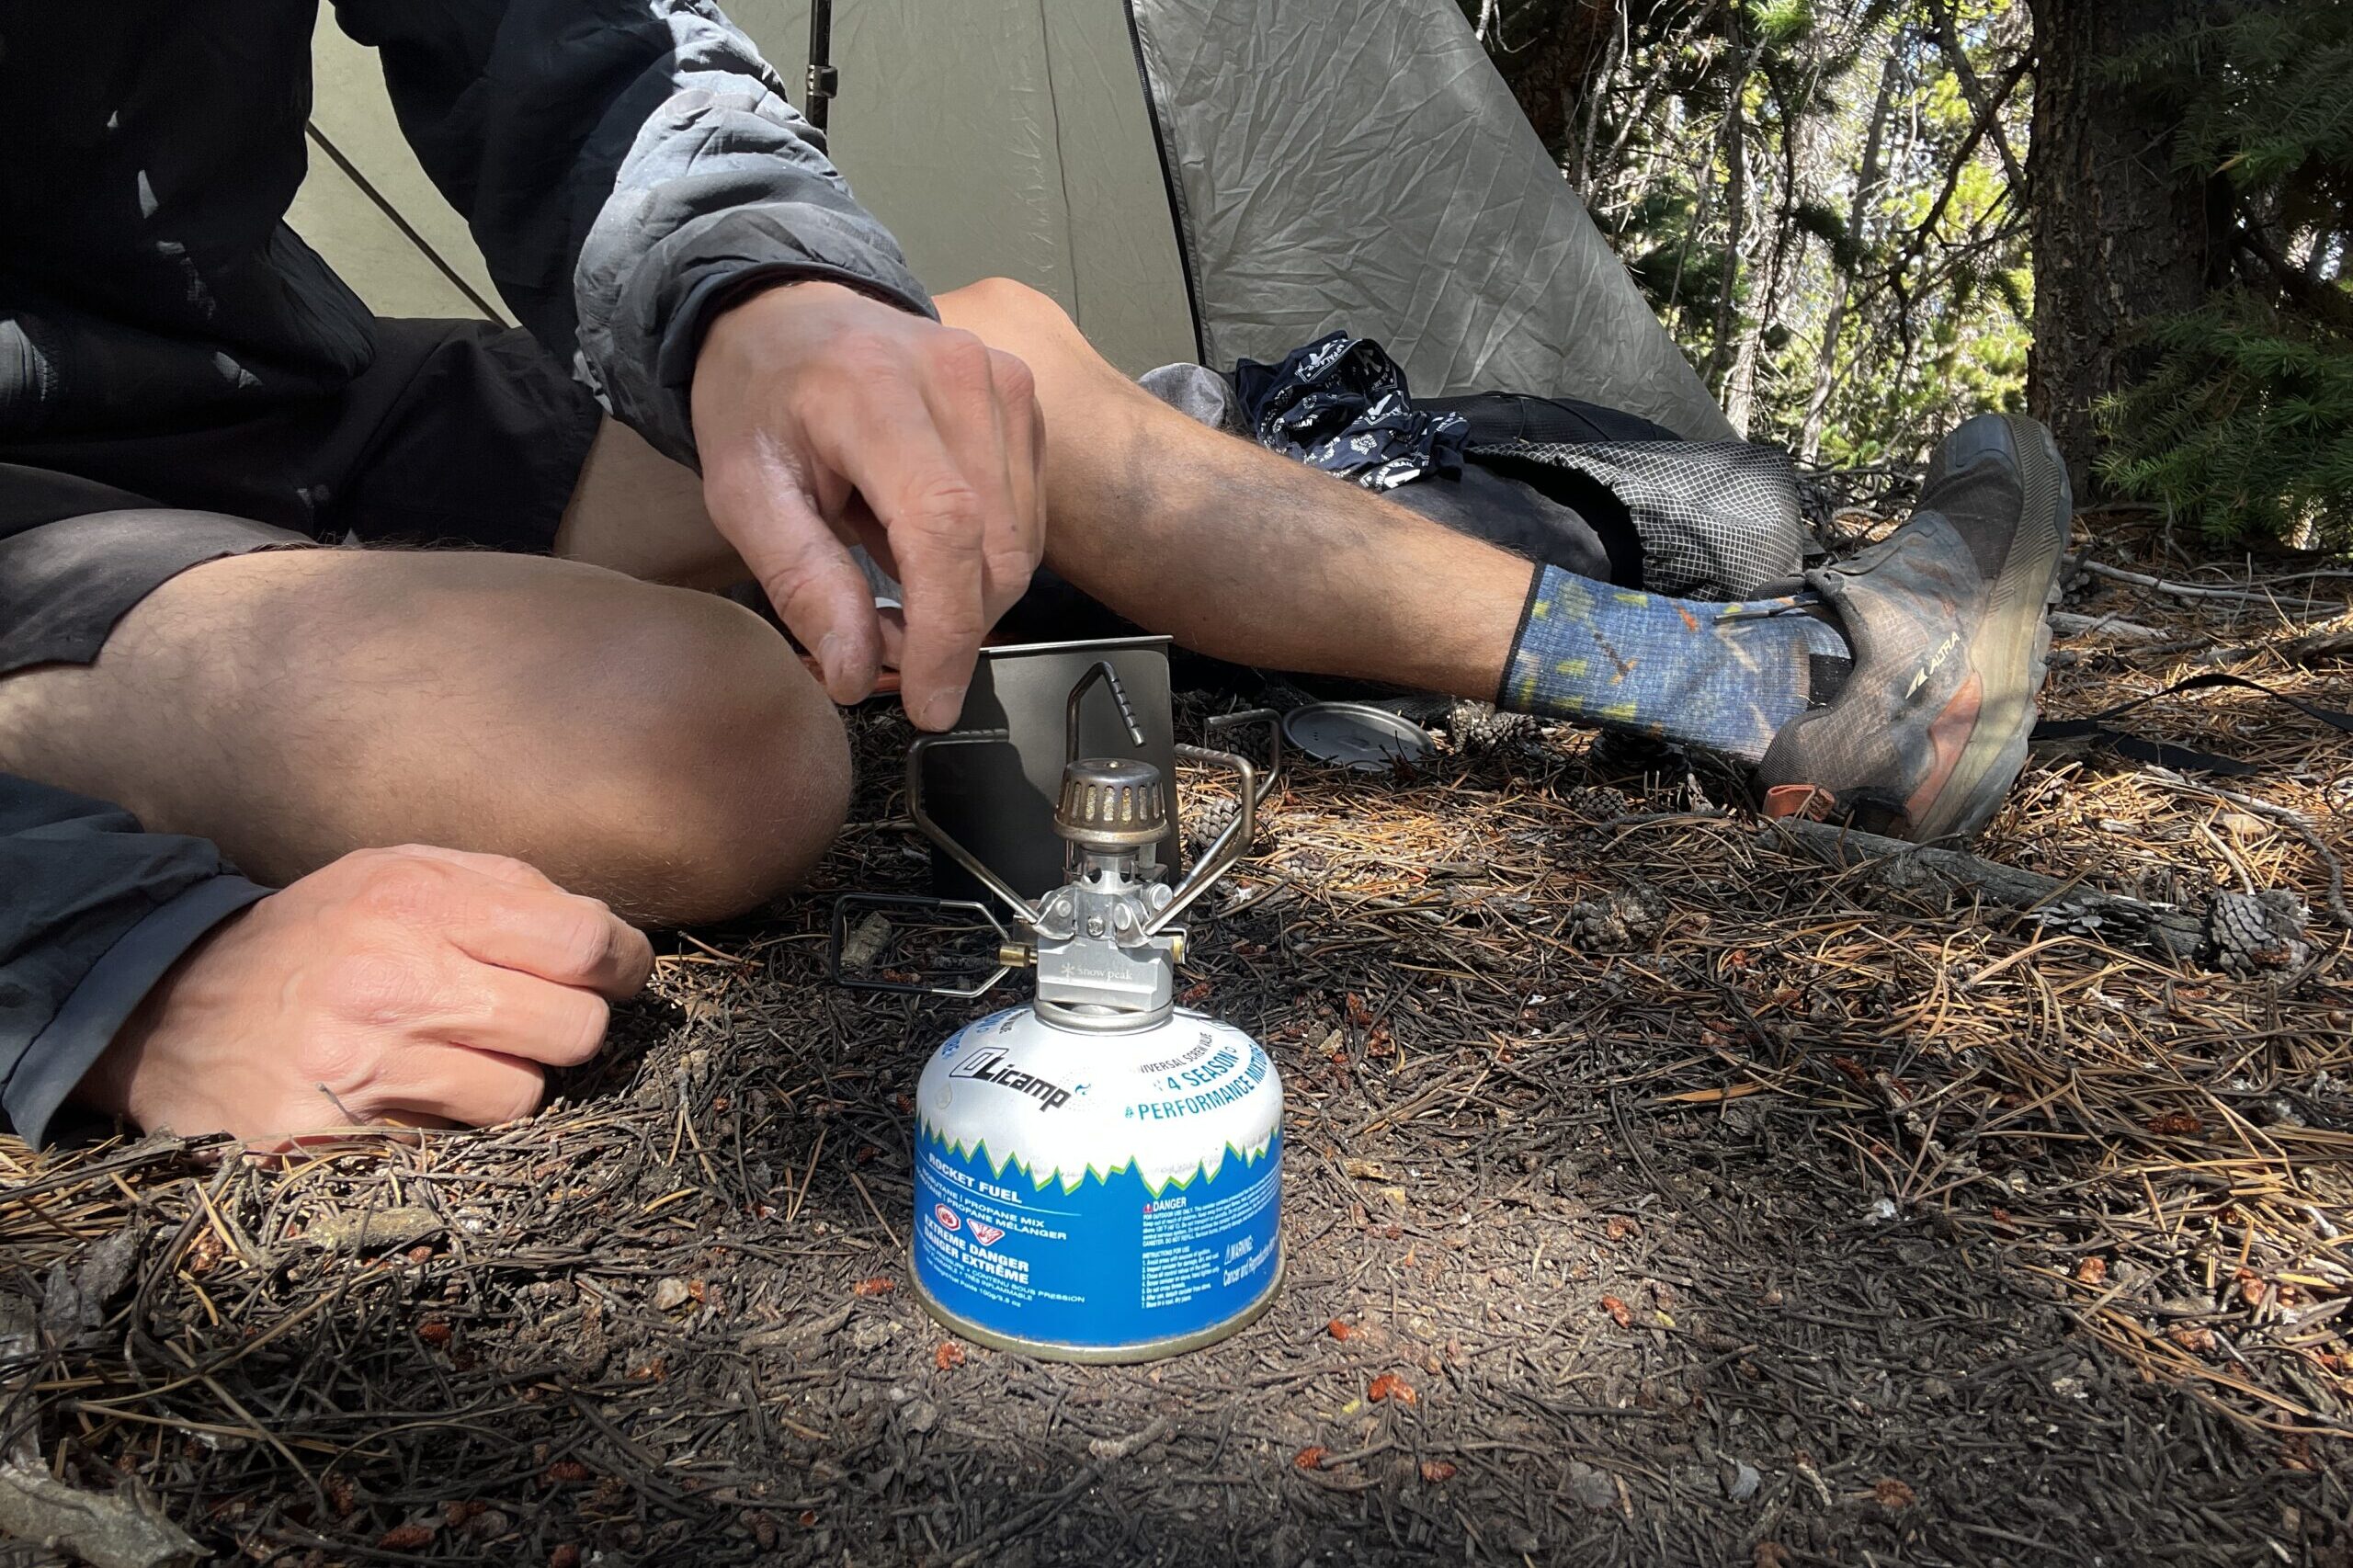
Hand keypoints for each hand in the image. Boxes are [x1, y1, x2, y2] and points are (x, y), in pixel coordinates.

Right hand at [75, 846, 653, 1144]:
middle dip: (571, 1023)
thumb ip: (504, 887)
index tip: (616, 971)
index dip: (622, 963)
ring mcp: (369, 1066)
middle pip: (575, 1027)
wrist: (173, 1009)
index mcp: (420, 900)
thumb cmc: (316, 935)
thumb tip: (607, 934)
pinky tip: (420, 1093)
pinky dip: (458, 1121)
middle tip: (538, 1015)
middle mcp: (396, 980)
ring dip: (513, 1079)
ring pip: (526, 1094)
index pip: (584, 943)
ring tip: (463, 1053)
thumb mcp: (395, 873)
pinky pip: (461, 1140)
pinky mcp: (345, 1135)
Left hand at [691, 280, 1044, 729]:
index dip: (945, 630)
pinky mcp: (1027, 402)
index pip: (944, 527)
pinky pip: (1028, 522)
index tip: (928, 702)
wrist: (790, 311)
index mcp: (874, 391)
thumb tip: (856, 672)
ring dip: (965, 601)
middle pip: (995, 551)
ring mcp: (1005, 384)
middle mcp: (958, 376)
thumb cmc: (760, 399)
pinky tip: (925, 548)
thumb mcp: (743, 493)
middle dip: (949, 630)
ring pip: (1021, 548)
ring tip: (892, 588)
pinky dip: (983, 563)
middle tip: (880, 645)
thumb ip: (801, 581)